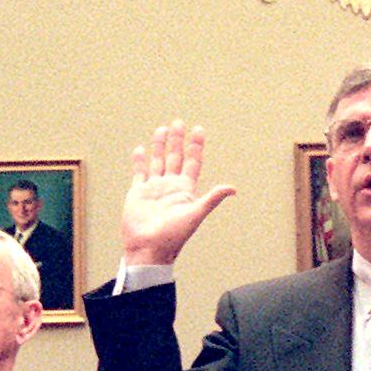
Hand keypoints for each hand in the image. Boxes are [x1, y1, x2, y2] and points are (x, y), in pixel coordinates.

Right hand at [122, 121, 236, 266]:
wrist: (149, 248)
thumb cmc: (174, 236)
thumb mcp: (196, 214)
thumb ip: (212, 199)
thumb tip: (233, 189)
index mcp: (185, 190)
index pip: (192, 162)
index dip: (196, 146)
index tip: (198, 130)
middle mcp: (170, 186)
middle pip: (175, 157)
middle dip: (177, 140)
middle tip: (179, 122)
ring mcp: (154, 189)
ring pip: (157, 161)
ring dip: (159, 146)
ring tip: (162, 129)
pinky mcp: (138, 193)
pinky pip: (139, 173)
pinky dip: (140, 161)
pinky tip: (141, 149)